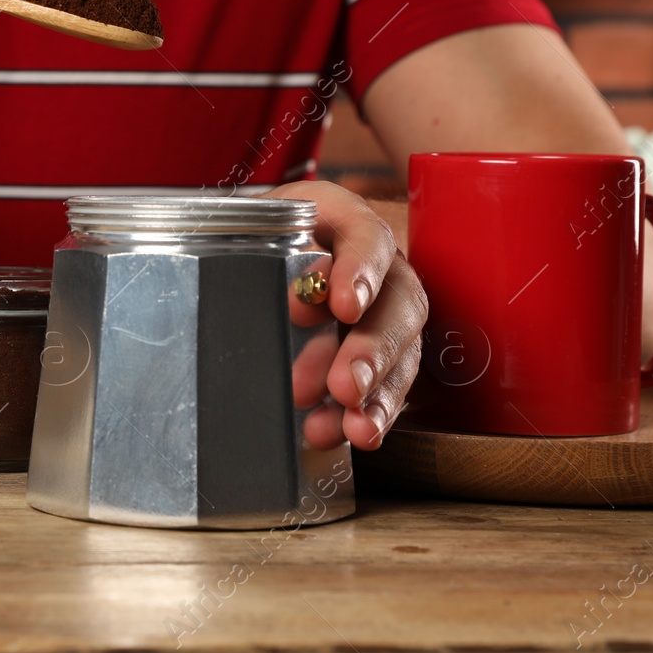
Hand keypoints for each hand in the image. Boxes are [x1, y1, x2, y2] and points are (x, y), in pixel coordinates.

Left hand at [266, 180, 427, 450]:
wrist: (254, 246)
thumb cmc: (254, 233)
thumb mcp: (251, 227)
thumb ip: (262, 255)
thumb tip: (283, 304)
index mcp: (345, 219)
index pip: (368, 238)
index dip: (361, 272)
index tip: (345, 306)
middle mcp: (380, 264)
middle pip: (397, 304)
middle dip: (370, 350)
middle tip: (344, 385)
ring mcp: (386, 310)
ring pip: (401, 351)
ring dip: (376, 393)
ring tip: (352, 425)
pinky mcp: (382, 352)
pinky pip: (389, 385)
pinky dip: (371, 413)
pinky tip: (349, 433)